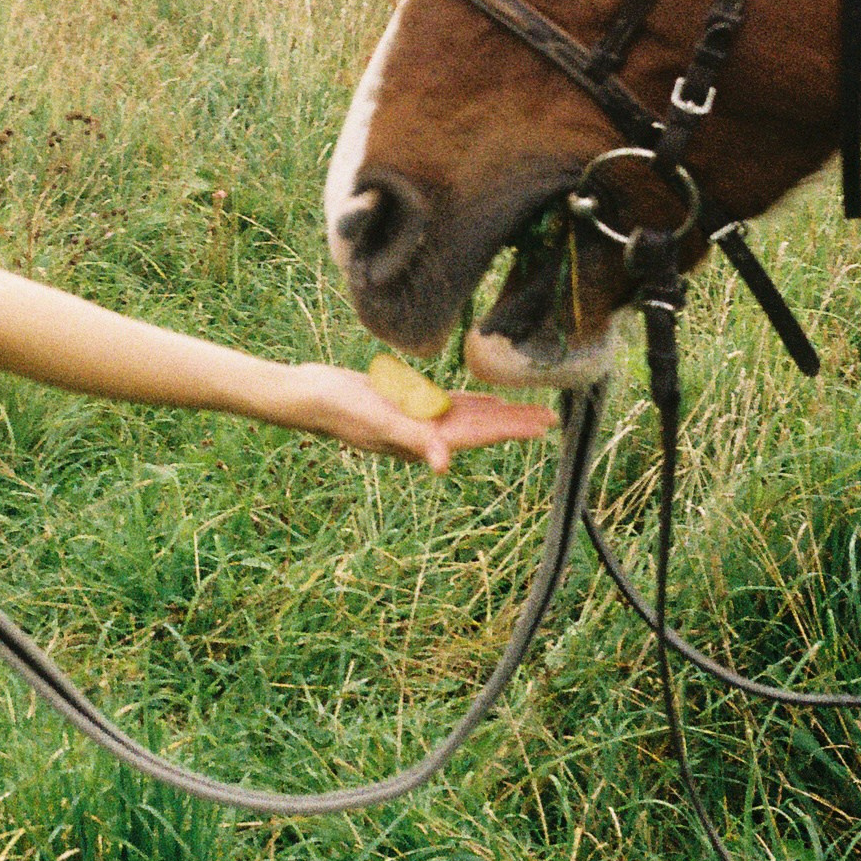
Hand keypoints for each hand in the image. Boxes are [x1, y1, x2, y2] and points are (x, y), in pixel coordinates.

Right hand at [284, 365, 552, 473]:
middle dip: (515, 422)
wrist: (308, 396)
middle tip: (552, 416)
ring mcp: (418, 418)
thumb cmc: (339, 408)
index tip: (544, 424)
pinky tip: (487, 399)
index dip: (511, 430)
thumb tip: (444, 464)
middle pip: (482, 427)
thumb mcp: (378, 420)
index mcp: (424, 438)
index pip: (479, 435)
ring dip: (499, 413)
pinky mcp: (408, 402)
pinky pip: (450, 404)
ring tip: (530, 410)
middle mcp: (427, 432)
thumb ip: (413, 440)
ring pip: (470, 416)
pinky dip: (472, 402)